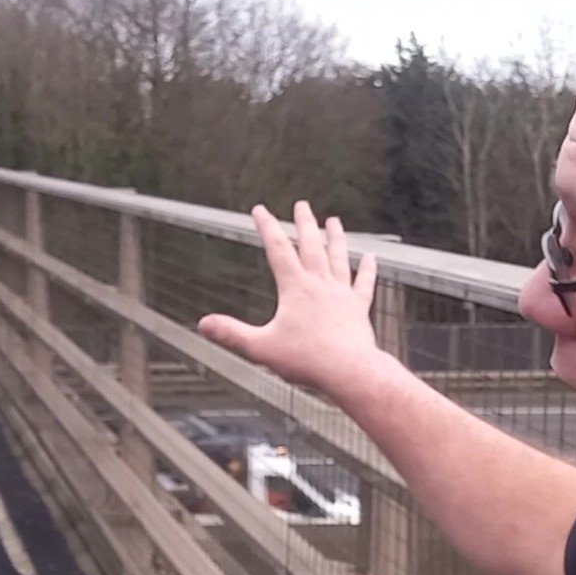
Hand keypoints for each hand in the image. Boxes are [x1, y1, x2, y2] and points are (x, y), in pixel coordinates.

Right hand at [197, 201, 382, 393]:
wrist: (348, 370)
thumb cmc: (307, 360)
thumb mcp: (261, 347)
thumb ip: (232, 333)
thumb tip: (204, 323)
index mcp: (295, 288)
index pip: (278, 249)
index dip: (268, 226)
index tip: (260, 210)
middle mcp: (320, 284)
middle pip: (311, 245)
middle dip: (305, 223)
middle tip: (302, 204)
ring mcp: (342, 293)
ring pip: (339, 257)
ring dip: (336, 238)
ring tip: (334, 221)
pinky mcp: (359, 308)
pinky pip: (364, 283)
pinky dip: (368, 269)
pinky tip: (371, 257)